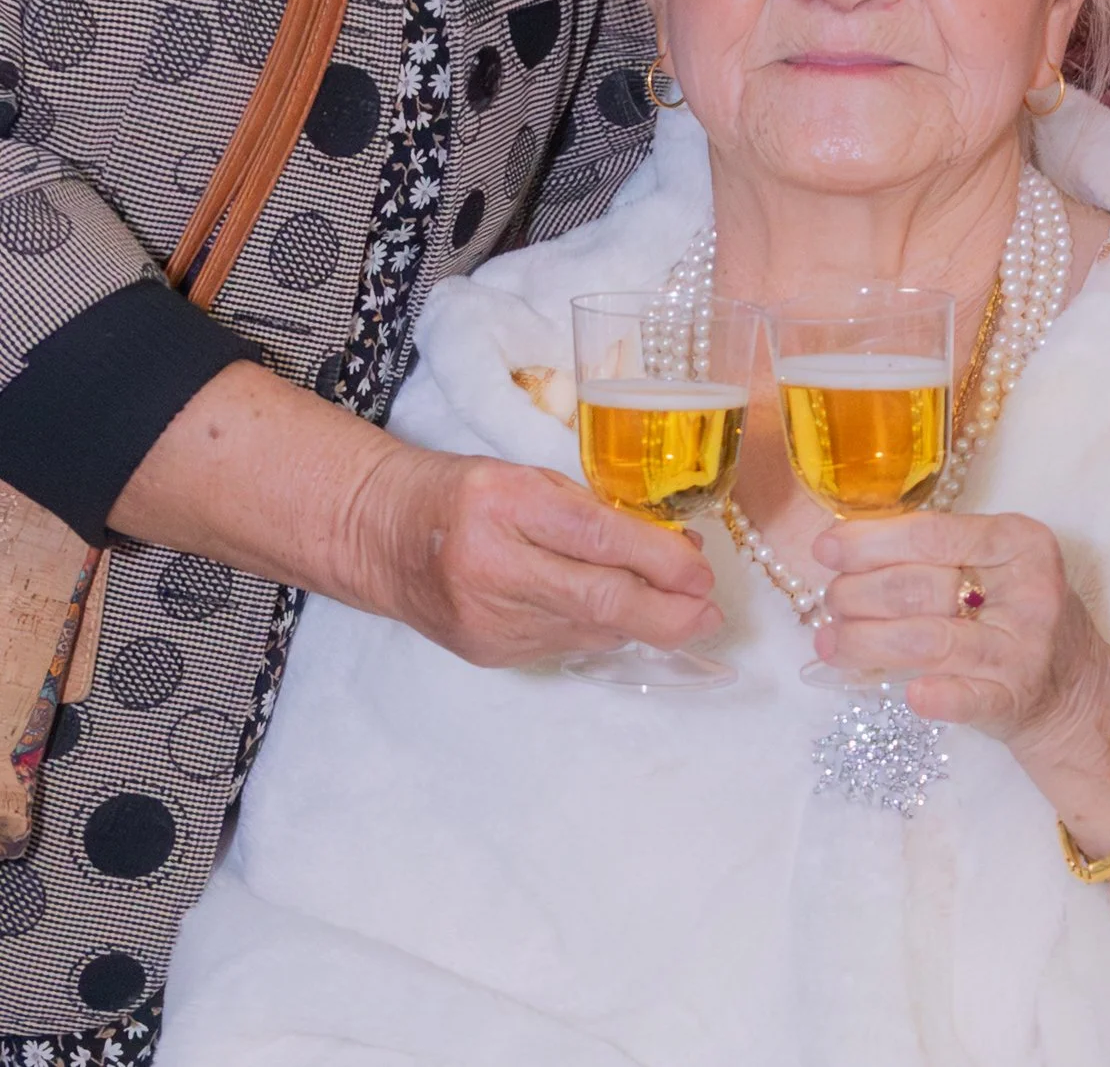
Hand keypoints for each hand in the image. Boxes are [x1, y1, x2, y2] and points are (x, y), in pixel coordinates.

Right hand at [345, 446, 721, 666]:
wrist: (378, 535)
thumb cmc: (463, 493)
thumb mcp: (528, 479)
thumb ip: (596, 512)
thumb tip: (677, 550)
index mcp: (503, 502)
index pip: (598, 538)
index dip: (661, 561)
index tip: (703, 572)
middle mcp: (492, 564)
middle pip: (600, 600)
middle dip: (668, 614)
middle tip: (710, 614)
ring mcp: (487, 617)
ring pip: (590, 629)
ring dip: (641, 621)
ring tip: (672, 606)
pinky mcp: (488, 651)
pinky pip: (565, 643)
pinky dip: (598, 629)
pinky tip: (610, 614)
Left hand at [811, 512, 1109, 785]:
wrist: (1073, 689)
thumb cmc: (1011, 616)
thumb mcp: (991, 566)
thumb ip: (932, 551)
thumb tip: (841, 549)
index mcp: (1018, 542)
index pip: (931, 533)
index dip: (869, 542)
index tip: (825, 549)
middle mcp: (1029, 590)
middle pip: (919, 587)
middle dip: (857, 595)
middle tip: (829, 604)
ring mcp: (1026, 648)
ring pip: (927, 640)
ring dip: (865, 642)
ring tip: (831, 644)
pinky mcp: (1017, 699)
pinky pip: (967, 698)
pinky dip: (934, 697)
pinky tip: (907, 694)